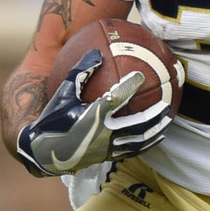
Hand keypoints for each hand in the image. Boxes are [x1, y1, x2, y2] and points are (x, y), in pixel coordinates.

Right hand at [14, 51, 159, 177]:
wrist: (42, 151)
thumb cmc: (52, 119)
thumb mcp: (62, 94)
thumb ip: (80, 73)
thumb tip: (96, 53)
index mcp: (92, 115)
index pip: (116, 98)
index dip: (130, 85)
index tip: (141, 75)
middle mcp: (102, 133)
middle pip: (137, 124)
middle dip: (154, 114)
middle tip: (166, 103)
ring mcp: (106, 148)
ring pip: (138, 141)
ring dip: (154, 130)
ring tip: (167, 120)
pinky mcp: (107, 157)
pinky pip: (132, 151)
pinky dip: (146, 144)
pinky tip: (154, 138)